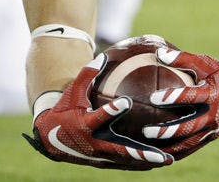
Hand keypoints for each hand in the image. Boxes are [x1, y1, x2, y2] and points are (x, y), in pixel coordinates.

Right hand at [23, 53, 172, 169]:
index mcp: (85, 124)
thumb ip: (87, 74)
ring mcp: (100, 156)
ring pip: (126, 160)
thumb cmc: (65, 109)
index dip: (111, 110)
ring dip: (146, 160)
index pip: (99, 117)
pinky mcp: (103, 162)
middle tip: (160, 153)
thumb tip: (104, 55)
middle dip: (140, 152)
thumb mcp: (72, 92)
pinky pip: (125, 163)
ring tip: (168, 159)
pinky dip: (141, 163)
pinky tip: (160, 159)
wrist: (50, 138)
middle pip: (119, 149)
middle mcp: (94, 143)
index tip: (126, 102)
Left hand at [145, 48, 218, 159]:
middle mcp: (214, 114)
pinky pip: (193, 147)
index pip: (191, 96)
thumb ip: (183, 59)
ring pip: (190, 142)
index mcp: (213, 93)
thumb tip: (158, 53)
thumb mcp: (205, 63)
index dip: (173, 97)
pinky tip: (160, 153)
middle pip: (189, 126)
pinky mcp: (212, 136)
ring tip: (148, 147)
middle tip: (147, 131)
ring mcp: (214, 128)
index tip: (154, 98)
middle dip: (167, 131)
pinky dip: (177, 151)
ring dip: (169, 146)